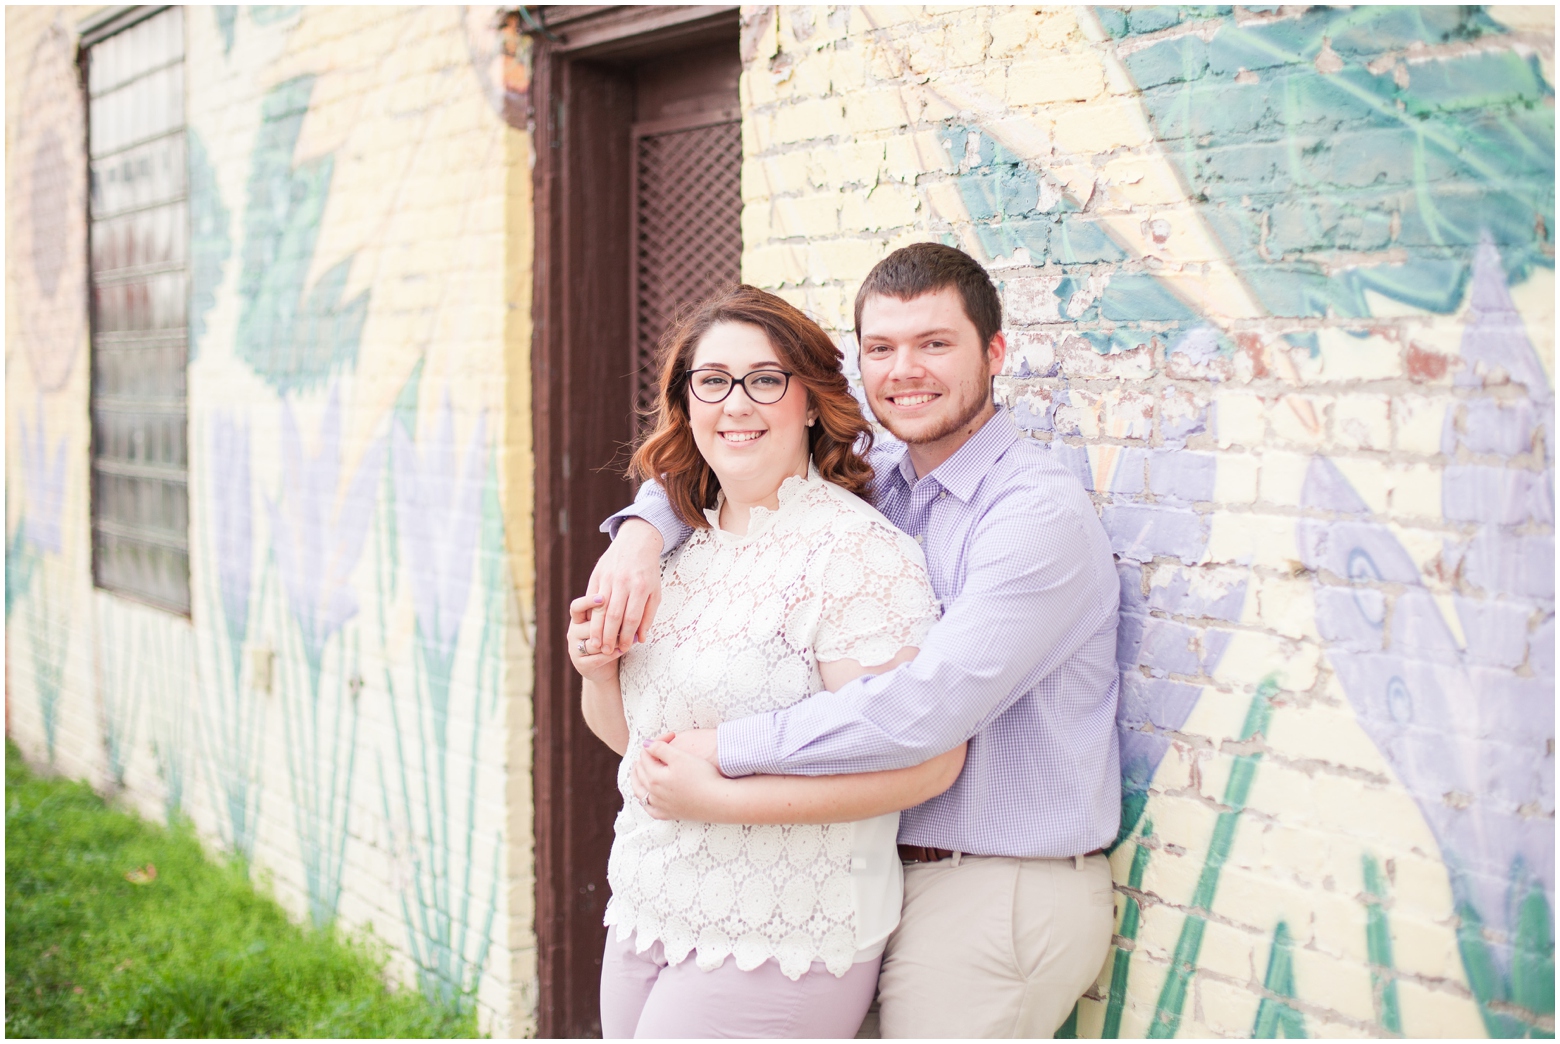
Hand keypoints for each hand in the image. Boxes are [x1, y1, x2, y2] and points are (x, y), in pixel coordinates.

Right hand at [566, 597, 623, 682]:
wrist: (607, 667)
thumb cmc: (612, 638)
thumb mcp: (610, 623)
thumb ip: (612, 613)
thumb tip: (627, 603)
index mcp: (578, 618)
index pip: (577, 606)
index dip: (587, 602)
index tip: (602, 598)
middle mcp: (573, 631)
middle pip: (590, 626)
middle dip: (611, 627)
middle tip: (628, 625)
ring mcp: (574, 648)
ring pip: (595, 643)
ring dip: (614, 641)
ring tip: (630, 639)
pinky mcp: (580, 664)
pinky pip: (597, 657)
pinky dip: (612, 654)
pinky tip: (623, 650)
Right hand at [582, 519, 663, 654]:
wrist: (636, 542)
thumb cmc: (648, 571)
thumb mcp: (655, 592)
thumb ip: (648, 615)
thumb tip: (641, 638)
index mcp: (641, 586)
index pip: (632, 617)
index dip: (627, 635)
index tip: (624, 648)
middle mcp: (623, 581)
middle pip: (613, 614)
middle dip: (609, 636)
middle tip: (606, 651)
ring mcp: (608, 577)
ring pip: (598, 608)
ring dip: (596, 628)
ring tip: (595, 644)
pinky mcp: (597, 574)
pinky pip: (590, 597)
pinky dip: (589, 614)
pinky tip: (589, 626)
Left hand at [632, 733, 731, 820]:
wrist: (718, 800)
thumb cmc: (702, 776)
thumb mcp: (680, 757)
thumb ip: (660, 748)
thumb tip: (646, 744)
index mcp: (654, 777)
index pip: (646, 755)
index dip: (657, 742)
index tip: (671, 735)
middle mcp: (654, 793)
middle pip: (641, 772)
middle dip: (645, 757)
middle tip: (653, 748)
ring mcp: (661, 806)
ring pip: (641, 792)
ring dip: (638, 779)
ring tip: (640, 770)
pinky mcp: (671, 814)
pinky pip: (651, 810)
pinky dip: (646, 802)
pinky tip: (649, 798)